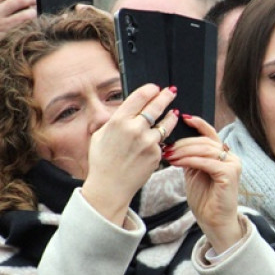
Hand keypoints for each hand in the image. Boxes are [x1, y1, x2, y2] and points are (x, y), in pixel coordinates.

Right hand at [82, 85, 178, 225]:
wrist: (110, 187)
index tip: (155, 88)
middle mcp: (135, 129)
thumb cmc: (102, 161)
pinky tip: (159, 139)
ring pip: (165, 124)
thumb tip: (127, 110)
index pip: (140, 96)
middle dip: (165, 96)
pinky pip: (161, 143)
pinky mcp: (156, 154)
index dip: (150, 89)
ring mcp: (148, 142)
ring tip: (174, 113)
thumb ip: (114, 121)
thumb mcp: (100, 135)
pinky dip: (161, 140)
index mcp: (119, 121)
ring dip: (171, 116)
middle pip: (156, 106)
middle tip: (171, 92)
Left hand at [163, 116, 242, 253]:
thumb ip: (190, 157)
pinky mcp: (230, 174)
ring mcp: (233, 165)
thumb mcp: (194, 173)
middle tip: (167, 147)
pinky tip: (177, 162)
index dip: (198, 123)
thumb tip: (173, 143)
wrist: (214, 221)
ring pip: (205, 149)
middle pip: (205, 141)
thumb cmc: (204, 199)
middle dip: (183, 143)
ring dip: (184, 151)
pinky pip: (207, 162)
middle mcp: (231, 157)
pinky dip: (190, 161)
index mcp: (223, 155)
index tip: (183, 117)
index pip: (211, 133)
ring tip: (169, 155)